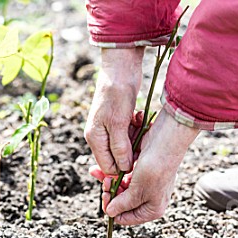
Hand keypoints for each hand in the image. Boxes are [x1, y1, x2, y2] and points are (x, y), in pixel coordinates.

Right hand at [84, 47, 143, 174]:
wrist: (121, 68)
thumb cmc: (117, 94)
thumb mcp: (119, 124)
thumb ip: (120, 149)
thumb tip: (123, 169)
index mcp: (95, 139)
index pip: (108, 167)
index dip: (123, 168)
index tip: (139, 160)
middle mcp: (100, 136)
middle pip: (118, 158)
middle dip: (132, 151)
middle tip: (141, 139)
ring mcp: (109, 129)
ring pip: (126, 146)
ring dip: (136, 138)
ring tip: (140, 123)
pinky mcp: (119, 121)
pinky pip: (130, 134)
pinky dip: (137, 128)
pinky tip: (139, 117)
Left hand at [90, 109, 199, 224]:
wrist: (166, 140)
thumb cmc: (157, 167)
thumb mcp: (138, 189)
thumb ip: (123, 203)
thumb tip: (110, 212)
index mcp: (153, 208)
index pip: (127, 218)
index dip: (113, 210)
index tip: (105, 196)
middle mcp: (149, 198)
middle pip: (122, 203)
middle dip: (110, 194)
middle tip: (105, 183)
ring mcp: (145, 184)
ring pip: (120, 189)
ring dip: (109, 183)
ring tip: (103, 174)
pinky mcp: (140, 172)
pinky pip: (123, 177)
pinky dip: (113, 175)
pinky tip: (104, 170)